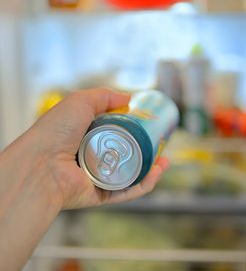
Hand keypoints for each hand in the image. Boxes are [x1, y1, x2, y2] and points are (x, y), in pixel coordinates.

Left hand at [31, 88, 168, 209]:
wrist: (41, 165)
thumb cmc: (56, 130)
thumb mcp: (80, 101)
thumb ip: (104, 96)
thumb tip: (128, 97)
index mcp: (87, 135)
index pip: (116, 131)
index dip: (134, 128)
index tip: (150, 124)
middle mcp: (93, 156)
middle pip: (126, 153)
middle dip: (147, 149)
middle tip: (161, 143)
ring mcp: (98, 176)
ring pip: (130, 174)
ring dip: (151, 168)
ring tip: (164, 159)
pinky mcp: (101, 195)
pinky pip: (127, 191)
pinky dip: (144, 184)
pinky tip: (156, 172)